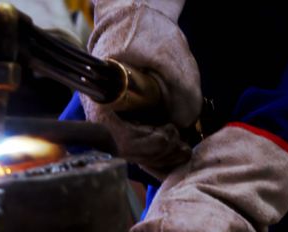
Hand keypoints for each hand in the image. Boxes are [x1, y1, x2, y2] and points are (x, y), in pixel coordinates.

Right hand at [81, 0, 201, 178]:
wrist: (132, 20)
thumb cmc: (141, 29)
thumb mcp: (167, 51)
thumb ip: (180, 84)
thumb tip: (186, 120)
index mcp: (102, 97)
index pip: (119, 138)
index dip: (147, 144)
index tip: (170, 134)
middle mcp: (101, 114)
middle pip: (127, 151)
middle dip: (158, 153)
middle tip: (183, 147)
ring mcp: (112, 119)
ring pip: (133, 152)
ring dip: (160, 155)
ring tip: (183, 148)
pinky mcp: (124, 120)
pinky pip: (138, 145)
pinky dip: (157, 150)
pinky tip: (175, 147)